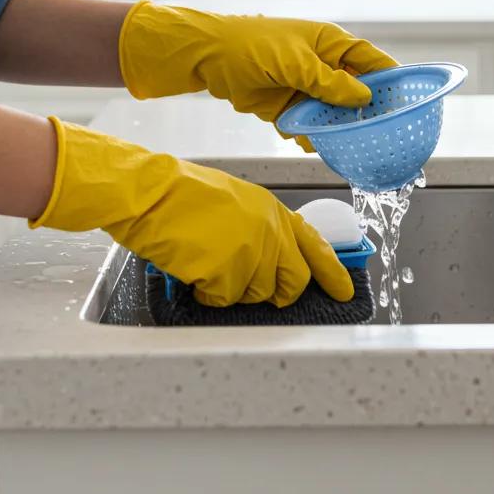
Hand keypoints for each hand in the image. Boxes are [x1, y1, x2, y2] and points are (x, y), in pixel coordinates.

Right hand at [32, 118, 353, 306]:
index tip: (344, 290)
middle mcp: (270, 231)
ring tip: (207, 262)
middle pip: (293, 281)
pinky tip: (193, 270)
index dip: (333, 272)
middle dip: (278, 293)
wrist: (149, 193)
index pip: (315, 245)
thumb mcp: (235, 200)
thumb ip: (259, 226)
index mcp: (273, 210)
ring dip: (232, 288)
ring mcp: (251, 253)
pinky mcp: (227, 273)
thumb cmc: (180, 194)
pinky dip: (207, 293)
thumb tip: (268, 257)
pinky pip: (224, 300)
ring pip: (255, 294)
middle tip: (258, 290)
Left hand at [118, 4, 395, 124]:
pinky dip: (316, 139)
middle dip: (369, 112)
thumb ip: (328, 82)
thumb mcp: (294, 62)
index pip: (371, 60)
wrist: (208, 59)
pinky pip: (311, 127)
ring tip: (359, 149)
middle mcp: (323, 66)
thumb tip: (362, 98)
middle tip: (387, 133)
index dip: (391, 79)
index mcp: (330, 44)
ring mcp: (307, 89)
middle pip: (357, 92)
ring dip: (342, 130)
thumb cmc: (252, 45)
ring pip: (335, 115)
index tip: (408, 99)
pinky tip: (326, 152)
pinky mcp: (289, 109)